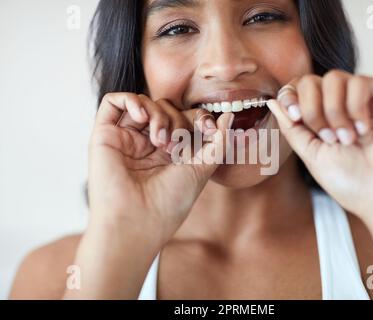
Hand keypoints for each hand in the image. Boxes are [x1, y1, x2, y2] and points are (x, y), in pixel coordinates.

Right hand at [88, 93, 233, 244]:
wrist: (137, 221)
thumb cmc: (169, 202)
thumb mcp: (202, 169)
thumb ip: (217, 141)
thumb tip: (230, 116)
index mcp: (170, 152)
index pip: (186, 118)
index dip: (199, 117)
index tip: (209, 128)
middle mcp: (147, 144)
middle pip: (167, 108)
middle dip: (179, 119)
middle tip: (177, 145)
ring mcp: (126, 138)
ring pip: (145, 103)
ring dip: (159, 114)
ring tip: (159, 140)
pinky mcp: (104, 135)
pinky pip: (113, 102)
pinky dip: (130, 100)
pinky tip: (141, 117)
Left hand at [267, 70, 372, 220]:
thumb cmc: (350, 181)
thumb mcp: (310, 153)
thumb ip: (291, 127)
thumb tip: (272, 100)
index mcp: (323, 117)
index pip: (300, 89)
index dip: (291, 95)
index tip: (294, 116)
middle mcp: (343, 104)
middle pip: (312, 80)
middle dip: (312, 109)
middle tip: (327, 138)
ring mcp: (366, 98)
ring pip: (334, 78)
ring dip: (333, 111)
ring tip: (346, 138)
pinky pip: (360, 82)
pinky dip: (355, 107)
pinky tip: (364, 131)